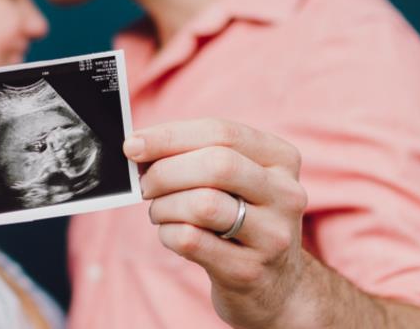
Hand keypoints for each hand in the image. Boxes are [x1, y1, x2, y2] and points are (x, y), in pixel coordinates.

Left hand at [126, 118, 419, 327]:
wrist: (275, 286)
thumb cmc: (241, 221)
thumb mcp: (235, 182)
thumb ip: (196, 156)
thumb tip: (139, 146)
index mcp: (281, 160)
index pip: (222, 132)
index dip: (170, 136)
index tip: (133, 145)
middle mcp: (286, 194)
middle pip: (216, 165)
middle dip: (166, 172)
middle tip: (145, 185)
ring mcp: (272, 235)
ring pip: (203, 204)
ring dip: (164, 206)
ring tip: (159, 212)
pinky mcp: (249, 270)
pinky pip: (192, 241)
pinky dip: (168, 234)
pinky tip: (171, 234)